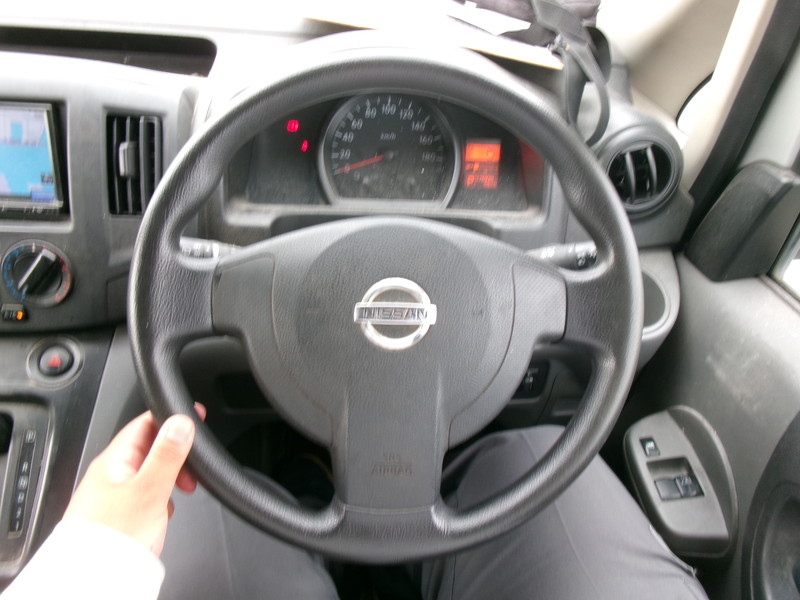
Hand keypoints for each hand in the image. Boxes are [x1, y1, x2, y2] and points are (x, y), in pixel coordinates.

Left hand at [63, 405, 204, 556]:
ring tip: (180, 493)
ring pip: (151, 473)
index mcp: (114, 460)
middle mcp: (111, 474)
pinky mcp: (121, 514)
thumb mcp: (149, 490)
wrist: (93, 580)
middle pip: (150, 449)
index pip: (145, 424)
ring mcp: (115, 494)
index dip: (172, 418)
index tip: (195, 417)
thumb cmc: (112, 538)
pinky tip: (164, 511)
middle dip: (175, 456)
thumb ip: (167, 455)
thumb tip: (180, 422)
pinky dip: (161, 498)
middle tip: (192, 469)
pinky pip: (147, 494)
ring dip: (169, 479)